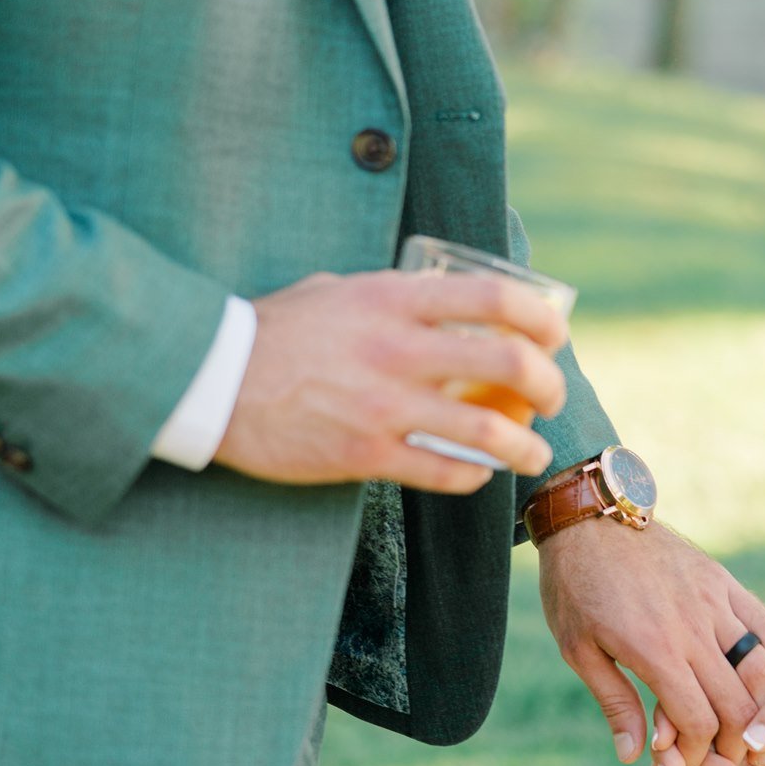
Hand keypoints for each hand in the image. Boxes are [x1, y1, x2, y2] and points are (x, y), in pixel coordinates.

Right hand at [214, 268, 566, 491]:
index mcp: (393, 300)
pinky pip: (444, 471)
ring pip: (488, 432)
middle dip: (546, 385)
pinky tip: (477, 474)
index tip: (553, 334)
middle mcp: (398, 349)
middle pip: (507, 365)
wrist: (211, 380)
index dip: (539, 317)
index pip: (493, 298)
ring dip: (524, 447)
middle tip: (550, 397)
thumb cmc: (272, 330)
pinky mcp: (365, 454)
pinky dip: (473, 476)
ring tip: (531, 452)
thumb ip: (386, 295)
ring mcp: (384, 405)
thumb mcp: (335, 289)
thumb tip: (426, 298)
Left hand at [538, 518, 764, 765]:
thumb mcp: (579, 650)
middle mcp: (691, 627)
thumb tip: (635, 756)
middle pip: (737, 702)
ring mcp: (713, 600)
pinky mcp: (723, 581)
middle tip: (729, 756)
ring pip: (760, 666)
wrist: (590, 518)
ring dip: (762, 704)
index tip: (690, 765)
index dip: (699, 753)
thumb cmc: (575, 588)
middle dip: (737, 740)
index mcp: (653, 650)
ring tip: (753, 724)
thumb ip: (614, 702)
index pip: (697, 719)